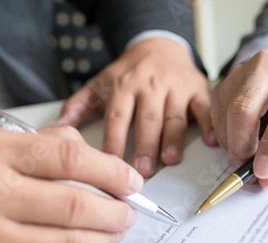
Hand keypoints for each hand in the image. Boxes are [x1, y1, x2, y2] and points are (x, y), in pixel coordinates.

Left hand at [56, 38, 211, 177]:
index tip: (110, 166)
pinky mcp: (197, 89)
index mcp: (124, 87)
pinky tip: (211, 141)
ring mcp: (176, 87)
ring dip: (173, 140)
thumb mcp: (100, 84)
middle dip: (145, 146)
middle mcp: (151, 86)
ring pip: (174, 117)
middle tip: (142, 171)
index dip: (114, 142)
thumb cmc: (129, 73)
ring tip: (170, 160)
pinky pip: (204, 108)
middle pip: (147, 119)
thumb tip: (56, 129)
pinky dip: (209, 125)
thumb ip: (78, 106)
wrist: (160, 47)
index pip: (118, 117)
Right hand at [210, 50, 267, 188]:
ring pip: (227, 114)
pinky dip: (224, 136)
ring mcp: (243, 70)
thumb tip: (265, 179)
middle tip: (246, 169)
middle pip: (245, 108)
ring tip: (246, 155)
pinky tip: (239, 139)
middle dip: (242, 147)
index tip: (264, 171)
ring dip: (232, 145)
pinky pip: (216, 115)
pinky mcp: (224, 81)